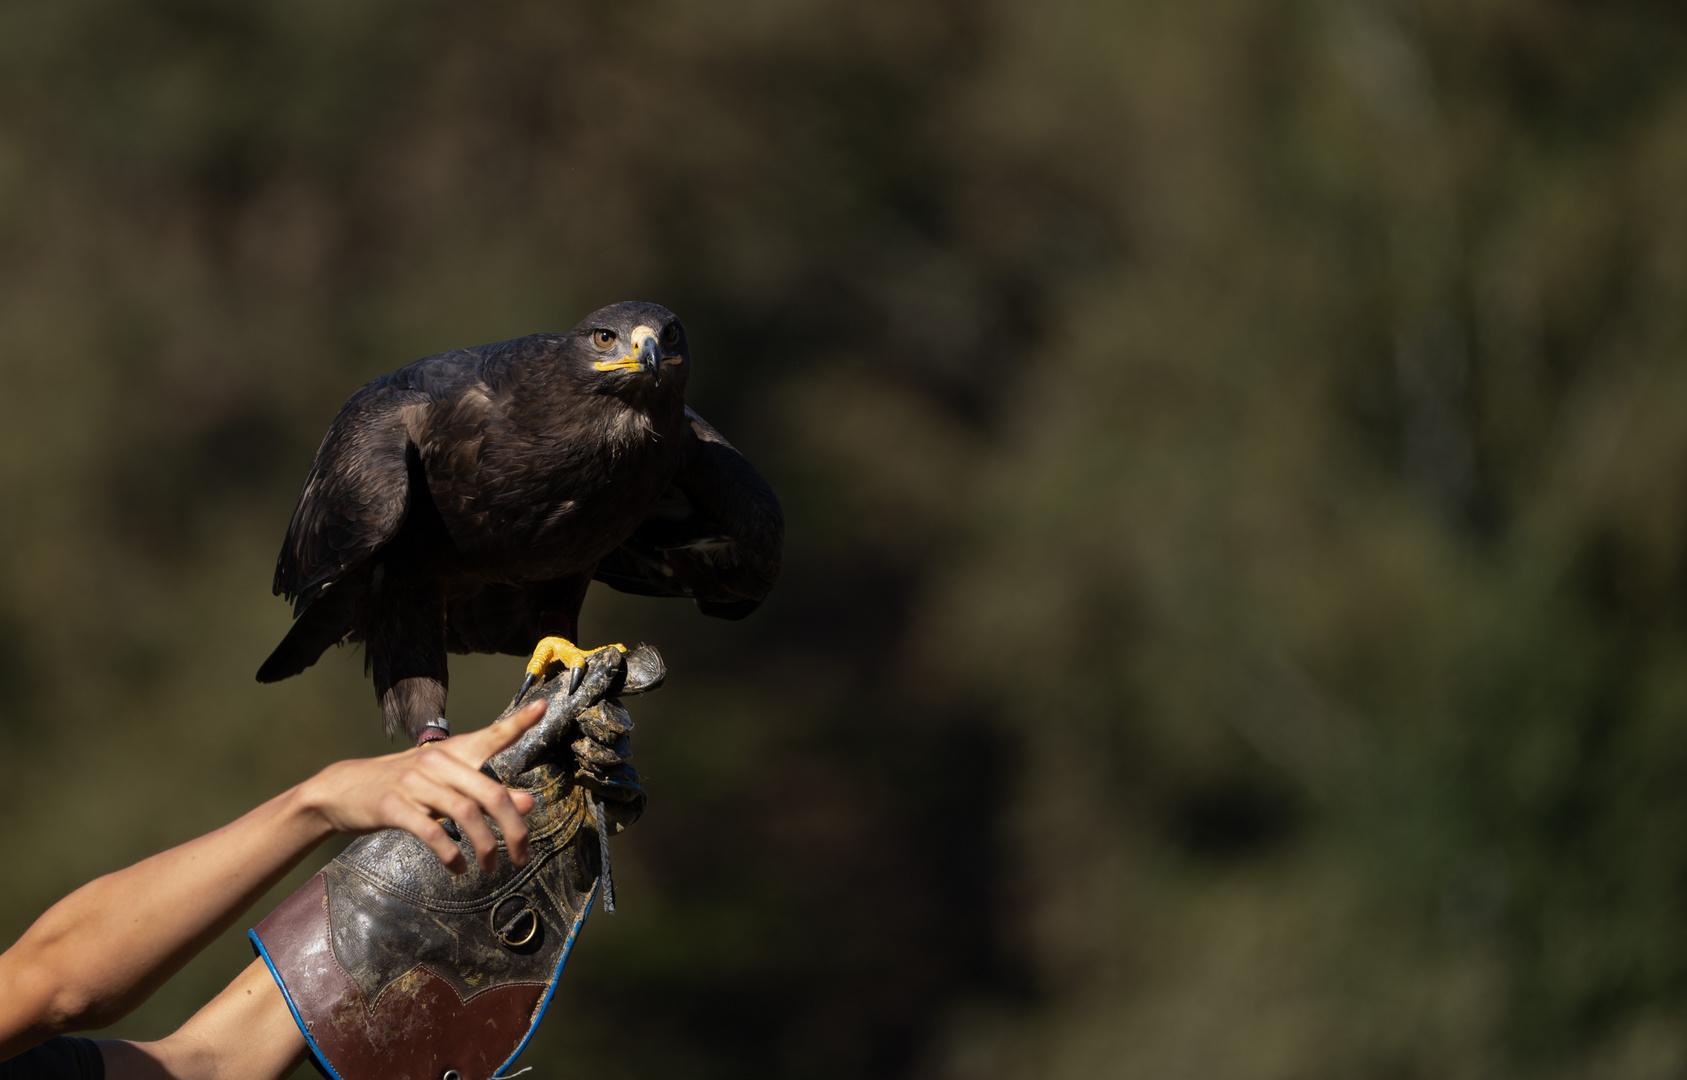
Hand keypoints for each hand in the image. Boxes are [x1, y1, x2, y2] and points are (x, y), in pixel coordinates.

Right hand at [295, 701, 544, 874]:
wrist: (341, 790)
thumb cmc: (403, 787)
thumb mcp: (446, 785)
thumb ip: (486, 792)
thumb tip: (530, 803)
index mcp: (453, 752)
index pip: (492, 734)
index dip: (519, 722)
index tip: (542, 707)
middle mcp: (437, 762)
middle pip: (490, 793)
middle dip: (514, 830)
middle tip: (523, 855)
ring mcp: (415, 783)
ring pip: (466, 815)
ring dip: (486, 848)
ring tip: (491, 868)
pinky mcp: (393, 806)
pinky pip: (431, 832)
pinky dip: (451, 854)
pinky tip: (458, 868)